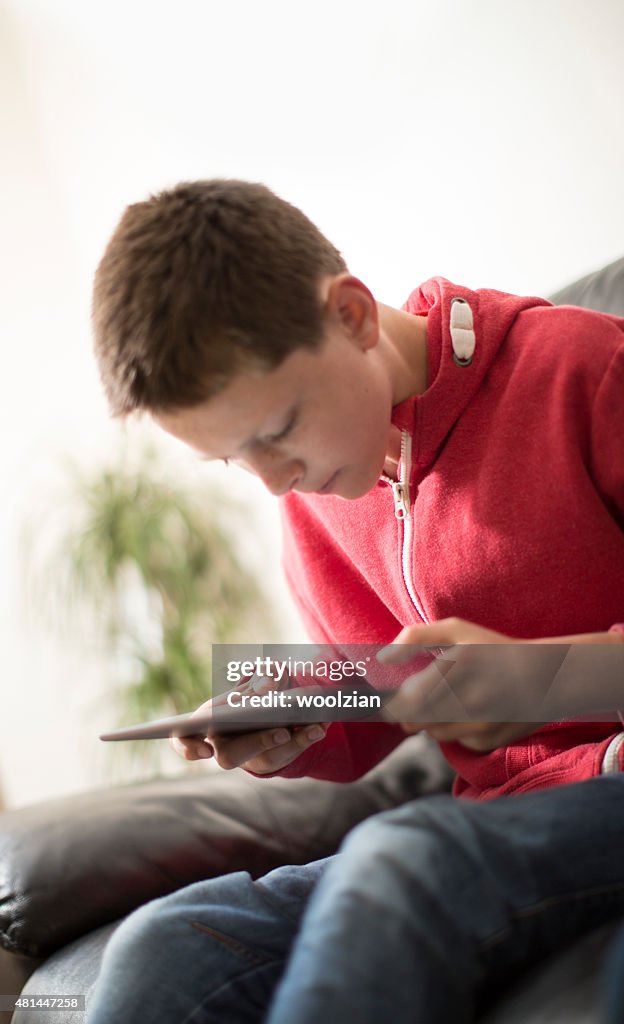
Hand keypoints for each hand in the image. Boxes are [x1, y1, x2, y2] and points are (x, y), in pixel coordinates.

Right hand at [170, 674, 328, 773]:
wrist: (277, 702)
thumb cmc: (258, 687)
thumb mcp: (261, 674)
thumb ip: (264, 675)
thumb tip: (269, 688)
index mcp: (208, 719)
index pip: (183, 740)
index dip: (188, 747)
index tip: (206, 750)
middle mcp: (224, 744)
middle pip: (232, 756)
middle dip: (258, 742)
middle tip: (283, 731)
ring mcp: (250, 755)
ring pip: (268, 758)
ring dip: (293, 743)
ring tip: (315, 726)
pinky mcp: (273, 758)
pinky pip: (289, 755)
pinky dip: (306, 739)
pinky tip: (321, 726)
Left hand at [379, 617, 568, 750]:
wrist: (548, 677)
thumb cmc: (496, 649)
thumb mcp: (458, 630)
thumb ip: (415, 637)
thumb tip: (383, 658)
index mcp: (457, 667)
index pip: (406, 700)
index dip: (390, 704)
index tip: (387, 701)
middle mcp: (469, 699)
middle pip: (415, 721)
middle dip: (408, 714)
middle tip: (416, 700)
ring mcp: (481, 725)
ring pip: (434, 733)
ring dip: (431, 722)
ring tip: (449, 701)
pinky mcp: (490, 742)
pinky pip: (457, 742)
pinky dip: (455, 730)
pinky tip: (472, 713)